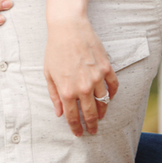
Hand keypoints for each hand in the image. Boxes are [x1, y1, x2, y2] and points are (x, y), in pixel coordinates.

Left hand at [44, 15, 116, 136]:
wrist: (68, 28)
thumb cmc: (55, 50)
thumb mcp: (48, 74)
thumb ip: (54, 95)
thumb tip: (59, 113)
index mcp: (67, 91)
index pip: (73, 116)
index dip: (76, 127)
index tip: (78, 133)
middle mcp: (83, 87)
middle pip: (90, 113)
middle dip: (92, 125)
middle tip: (93, 131)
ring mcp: (97, 78)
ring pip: (104, 102)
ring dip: (102, 112)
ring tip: (100, 116)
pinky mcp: (107, 68)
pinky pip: (113, 87)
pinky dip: (112, 94)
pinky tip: (108, 98)